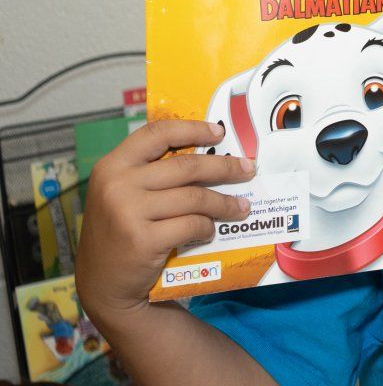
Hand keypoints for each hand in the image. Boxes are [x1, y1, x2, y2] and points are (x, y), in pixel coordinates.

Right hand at [75, 121, 253, 318]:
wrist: (103, 284)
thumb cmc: (120, 232)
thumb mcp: (121, 194)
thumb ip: (150, 172)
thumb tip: (209, 152)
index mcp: (112, 166)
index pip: (156, 133)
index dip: (192, 128)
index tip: (219, 132)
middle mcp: (117, 185)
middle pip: (186, 166)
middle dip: (225, 167)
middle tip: (248, 169)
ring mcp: (128, 213)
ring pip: (195, 197)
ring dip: (224, 203)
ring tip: (241, 207)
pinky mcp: (143, 241)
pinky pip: (191, 225)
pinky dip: (207, 226)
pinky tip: (211, 229)